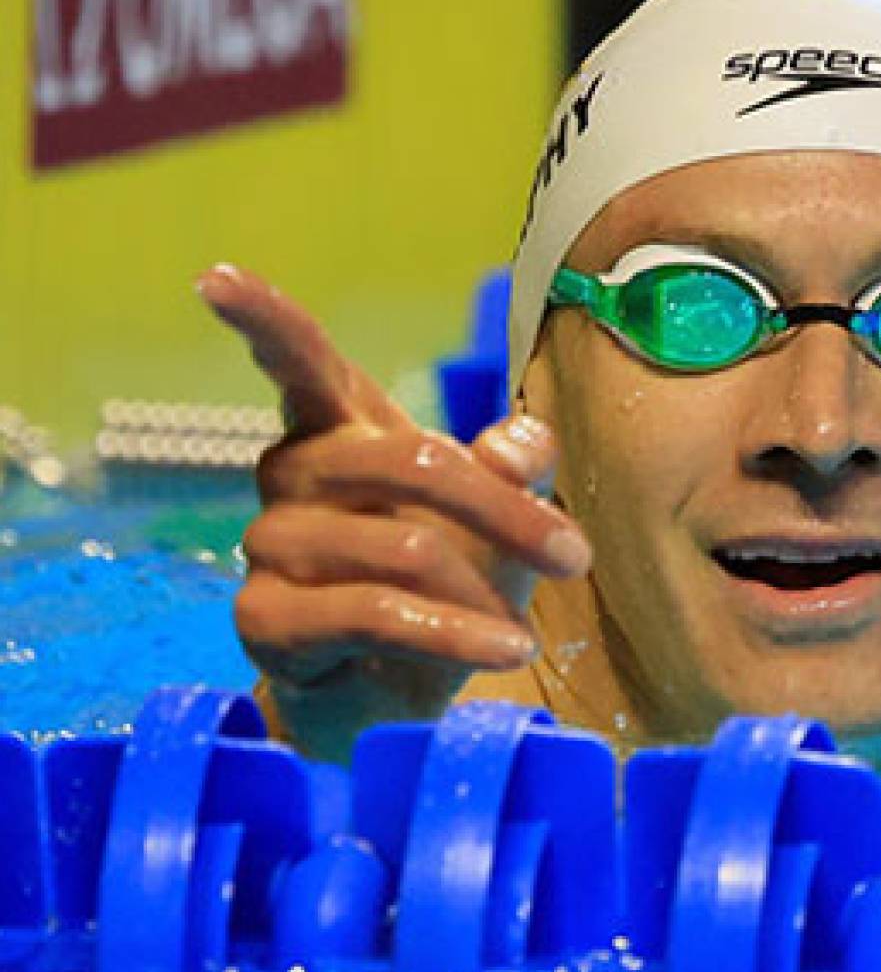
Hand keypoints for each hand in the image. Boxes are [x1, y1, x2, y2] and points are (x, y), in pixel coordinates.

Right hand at [197, 265, 590, 759]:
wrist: (393, 691)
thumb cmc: (444, 581)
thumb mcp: (493, 519)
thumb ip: (509, 465)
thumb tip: (525, 440)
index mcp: (338, 430)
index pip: (299, 363)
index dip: (263, 319)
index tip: (215, 279)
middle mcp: (292, 475)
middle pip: (408, 460)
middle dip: (505, 510)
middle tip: (573, 555)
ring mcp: (269, 546)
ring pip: (404, 548)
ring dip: (482, 593)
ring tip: (520, 631)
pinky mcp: (264, 619)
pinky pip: (373, 614)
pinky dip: (455, 635)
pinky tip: (505, 650)